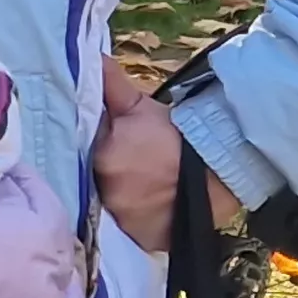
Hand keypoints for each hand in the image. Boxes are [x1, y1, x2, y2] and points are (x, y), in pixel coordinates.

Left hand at [94, 67, 242, 253]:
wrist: (220, 168)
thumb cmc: (178, 133)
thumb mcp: (142, 106)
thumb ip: (110, 86)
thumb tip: (90, 59)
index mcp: (101, 156)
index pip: (78, 157)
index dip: (85, 153)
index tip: (94, 148)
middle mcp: (106, 191)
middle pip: (90, 185)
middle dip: (98, 176)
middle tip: (117, 169)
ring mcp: (124, 219)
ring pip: (107, 209)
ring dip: (113, 200)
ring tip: (130, 190)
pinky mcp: (142, 238)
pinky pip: (127, 231)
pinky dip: (131, 222)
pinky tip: (140, 211)